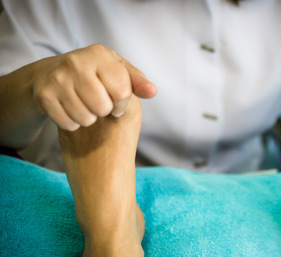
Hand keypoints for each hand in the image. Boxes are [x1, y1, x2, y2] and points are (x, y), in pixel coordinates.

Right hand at [32, 44, 156, 130]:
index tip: (117, 102)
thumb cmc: (94, 73)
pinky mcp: (44, 95)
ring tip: (86, 107)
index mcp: (100, 54)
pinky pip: (68, 123)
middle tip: (99, 105)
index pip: (122, 91)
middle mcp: (76, 62)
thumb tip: (153, 92)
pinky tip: (71, 110)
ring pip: (86, 118)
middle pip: (103, 107)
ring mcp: (57, 78)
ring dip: (89, 119)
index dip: (122, 103)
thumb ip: (137, 81)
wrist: (51, 72)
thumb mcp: (117, 70)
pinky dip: (73, 123)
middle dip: (105, 111)